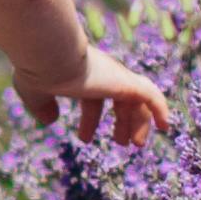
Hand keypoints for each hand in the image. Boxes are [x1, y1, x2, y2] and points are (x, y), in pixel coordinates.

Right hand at [12, 45, 171, 147]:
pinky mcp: (126, 82)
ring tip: (137, 144)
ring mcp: (115, 76)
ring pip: (137, 100)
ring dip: (139, 122)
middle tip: (122, 143)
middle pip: (120, 97)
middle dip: (122, 120)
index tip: (85, 139)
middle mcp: (102, 72)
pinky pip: (152, 95)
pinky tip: (165, 126)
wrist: (49, 54)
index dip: (90, 119)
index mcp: (82, 74)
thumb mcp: (35, 91)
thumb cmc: (39, 70)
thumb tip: (50, 119)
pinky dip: (160, 109)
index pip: (93, 97)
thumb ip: (42, 104)